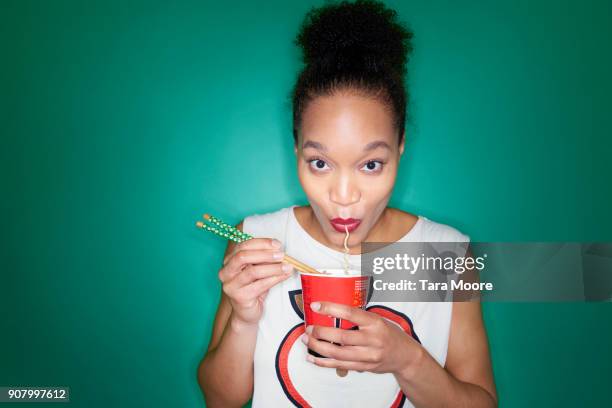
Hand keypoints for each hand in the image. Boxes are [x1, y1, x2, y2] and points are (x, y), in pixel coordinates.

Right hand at [219, 238, 292, 325]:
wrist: (247, 313)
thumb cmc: (253, 288)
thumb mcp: (257, 270)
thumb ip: (263, 259)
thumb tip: (279, 249)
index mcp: (228, 261)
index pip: (243, 246)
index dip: (261, 243)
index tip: (277, 244)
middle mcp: (225, 272)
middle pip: (243, 256)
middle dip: (265, 254)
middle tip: (282, 255)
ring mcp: (231, 285)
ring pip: (253, 271)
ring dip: (273, 267)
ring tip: (287, 266)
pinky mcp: (239, 297)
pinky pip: (260, 285)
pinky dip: (274, 279)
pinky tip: (284, 276)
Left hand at [302, 301, 422, 374]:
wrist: (405, 356)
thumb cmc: (389, 334)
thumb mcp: (378, 319)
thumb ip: (358, 318)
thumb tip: (332, 311)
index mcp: (375, 323)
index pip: (351, 313)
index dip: (331, 309)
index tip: (316, 306)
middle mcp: (373, 339)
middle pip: (342, 337)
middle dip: (321, 332)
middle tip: (309, 327)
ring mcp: (369, 355)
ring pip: (339, 353)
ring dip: (319, 347)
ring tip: (307, 340)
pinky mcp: (364, 367)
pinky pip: (340, 365)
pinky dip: (324, 362)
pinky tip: (313, 357)